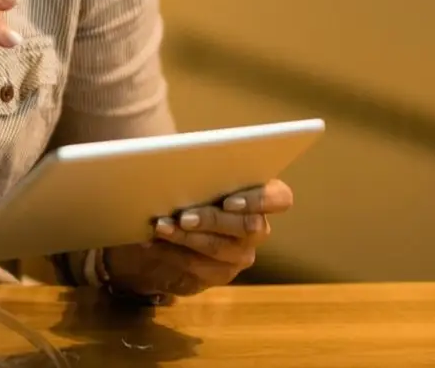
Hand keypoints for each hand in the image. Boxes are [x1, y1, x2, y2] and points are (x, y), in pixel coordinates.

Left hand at [102, 180, 294, 298]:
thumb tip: (179, 160)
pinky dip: (172, 252)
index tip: (229, 201)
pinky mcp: (219, 273)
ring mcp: (241, 254)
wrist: (172, 226)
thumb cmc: (192, 188)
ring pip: (220, 248)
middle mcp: (258, 228)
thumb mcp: (198, 175)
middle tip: (183, 216)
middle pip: (248, 227)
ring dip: (187, 237)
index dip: (260, 200)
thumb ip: (201, 169)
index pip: (281, 198)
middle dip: (213, 220)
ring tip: (161, 226)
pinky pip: (199, 267)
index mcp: (262, 196)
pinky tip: (153, 243)